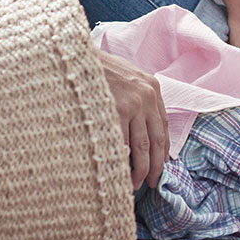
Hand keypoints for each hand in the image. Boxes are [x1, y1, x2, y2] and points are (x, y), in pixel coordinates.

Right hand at [97, 50, 167, 189]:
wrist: (76, 56)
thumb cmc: (97, 68)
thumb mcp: (126, 76)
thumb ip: (138, 96)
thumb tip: (141, 128)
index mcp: (152, 88)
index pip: (163, 126)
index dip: (163, 150)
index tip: (160, 166)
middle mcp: (147, 96)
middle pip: (156, 141)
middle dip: (155, 166)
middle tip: (150, 182)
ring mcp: (132, 104)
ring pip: (141, 147)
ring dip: (139, 169)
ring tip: (135, 184)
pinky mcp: (115, 111)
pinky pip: (121, 143)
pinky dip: (121, 160)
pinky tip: (118, 172)